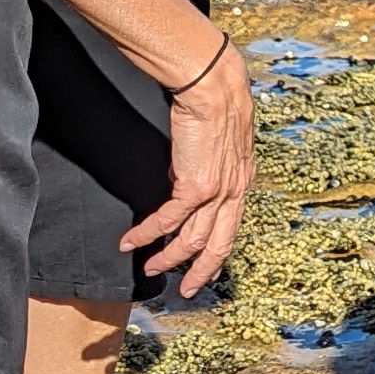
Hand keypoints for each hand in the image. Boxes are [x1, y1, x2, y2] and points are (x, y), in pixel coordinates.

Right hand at [123, 34, 255, 297]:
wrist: (213, 85)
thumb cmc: (213, 99)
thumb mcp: (216, 139)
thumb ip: (204, 162)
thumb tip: (184, 175)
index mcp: (243, 179)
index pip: (232, 225)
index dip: (219, 249)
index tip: (209, 265)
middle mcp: (235, 190)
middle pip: (219, 244)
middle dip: (202, 271)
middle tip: (187, 289)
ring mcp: (217, 192)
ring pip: (193, 240)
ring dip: (169, 258)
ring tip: (151, 268)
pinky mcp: (195, 186)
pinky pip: (168, 221)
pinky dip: (148, 234)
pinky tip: (131, 242)